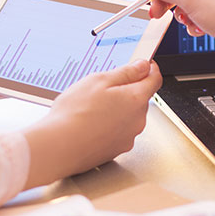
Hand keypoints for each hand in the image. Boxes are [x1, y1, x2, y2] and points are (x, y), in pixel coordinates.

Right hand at [21, 59, 161, 188]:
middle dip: (125, 91)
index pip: (154, 79)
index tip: (142, 65)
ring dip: (115, 110)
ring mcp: (127, 138)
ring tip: (90, 109)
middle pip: (139, 99)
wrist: (60, 146)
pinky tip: (89, 124)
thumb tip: (142, 66)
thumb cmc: (76, 113)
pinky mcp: (116, 150)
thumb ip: (125, 72)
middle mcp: (137, 121)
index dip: (149, 69)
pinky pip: (117, 132)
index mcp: (136, 99)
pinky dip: (108, 127)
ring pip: (127, 117)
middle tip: (101, 89)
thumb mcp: (99, 80)